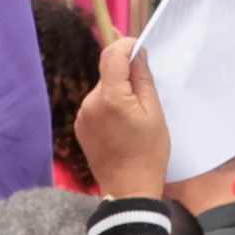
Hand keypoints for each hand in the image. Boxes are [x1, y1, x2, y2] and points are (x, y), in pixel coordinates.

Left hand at [79, 34, 171, 200]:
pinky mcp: (80, 127)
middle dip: (125, 74)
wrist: (128, 189)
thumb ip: (143, 79)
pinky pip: (96, 105)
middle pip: (107, 73)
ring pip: (102, 89)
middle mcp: (90, 102)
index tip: (139, 49)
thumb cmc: (148, 152)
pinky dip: (108, 107)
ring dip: (117, 92)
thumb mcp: (154, 113)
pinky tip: (121, 125)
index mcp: (110, 97)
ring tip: (134, 115)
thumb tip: (137, 53)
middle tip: (145, 93)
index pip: (111, 54)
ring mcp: (82, 116)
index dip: (125, 45)